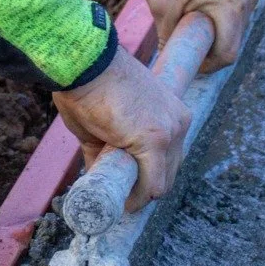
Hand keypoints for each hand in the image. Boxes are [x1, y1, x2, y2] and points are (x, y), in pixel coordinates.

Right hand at [53, 45, 191, 214]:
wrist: (85, 63)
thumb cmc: (88, 85)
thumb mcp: (104, 122)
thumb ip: (106, 148)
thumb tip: (99, 173)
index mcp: (171, 112)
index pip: (170, 155)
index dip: (150, 173)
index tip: (130, 183)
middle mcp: (179, 121)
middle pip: (170, 171)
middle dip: (145, 187)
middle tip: (120, 195)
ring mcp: (170, 130)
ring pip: (162, 182)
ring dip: (140, 195)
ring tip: (116, 197)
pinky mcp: (156, 140)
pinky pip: (151, 184)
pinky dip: (136, 199)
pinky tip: (121, 202)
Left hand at [138, 0, 257, 74]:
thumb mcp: (163, 9)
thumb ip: (173, 39)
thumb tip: (174, 60)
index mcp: (233, 6)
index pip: (228, 53)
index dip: (207, 66)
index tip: (188, 63)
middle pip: (234, 39)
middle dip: (210, 47)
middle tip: (183, 44)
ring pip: (234, 23)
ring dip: (214, 29)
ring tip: (186, 22)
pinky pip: (233, 5)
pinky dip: (217, 13)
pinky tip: (195, 7)